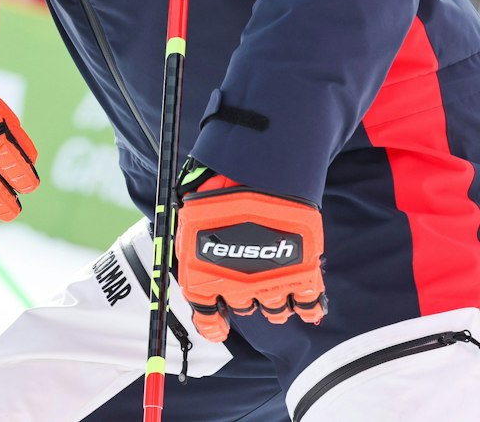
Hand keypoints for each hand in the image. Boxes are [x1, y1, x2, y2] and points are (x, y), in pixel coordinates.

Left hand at [175, 166, 326, 341]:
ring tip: (274, 282)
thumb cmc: (219, 187)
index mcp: (206, 274)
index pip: (205, 312)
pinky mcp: (301, 273)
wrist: (258, 172)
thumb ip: (192, 240)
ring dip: (274, 301)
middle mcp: (237, 285)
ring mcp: (271, 281)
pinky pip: (308, 303)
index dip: (212, 324)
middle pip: (243, 306)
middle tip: (250, 278)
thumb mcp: (190, 215)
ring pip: (274, 310)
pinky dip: (309, 308)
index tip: (219, 327)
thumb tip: (190, 252)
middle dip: (246, 296)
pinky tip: (308, 308)